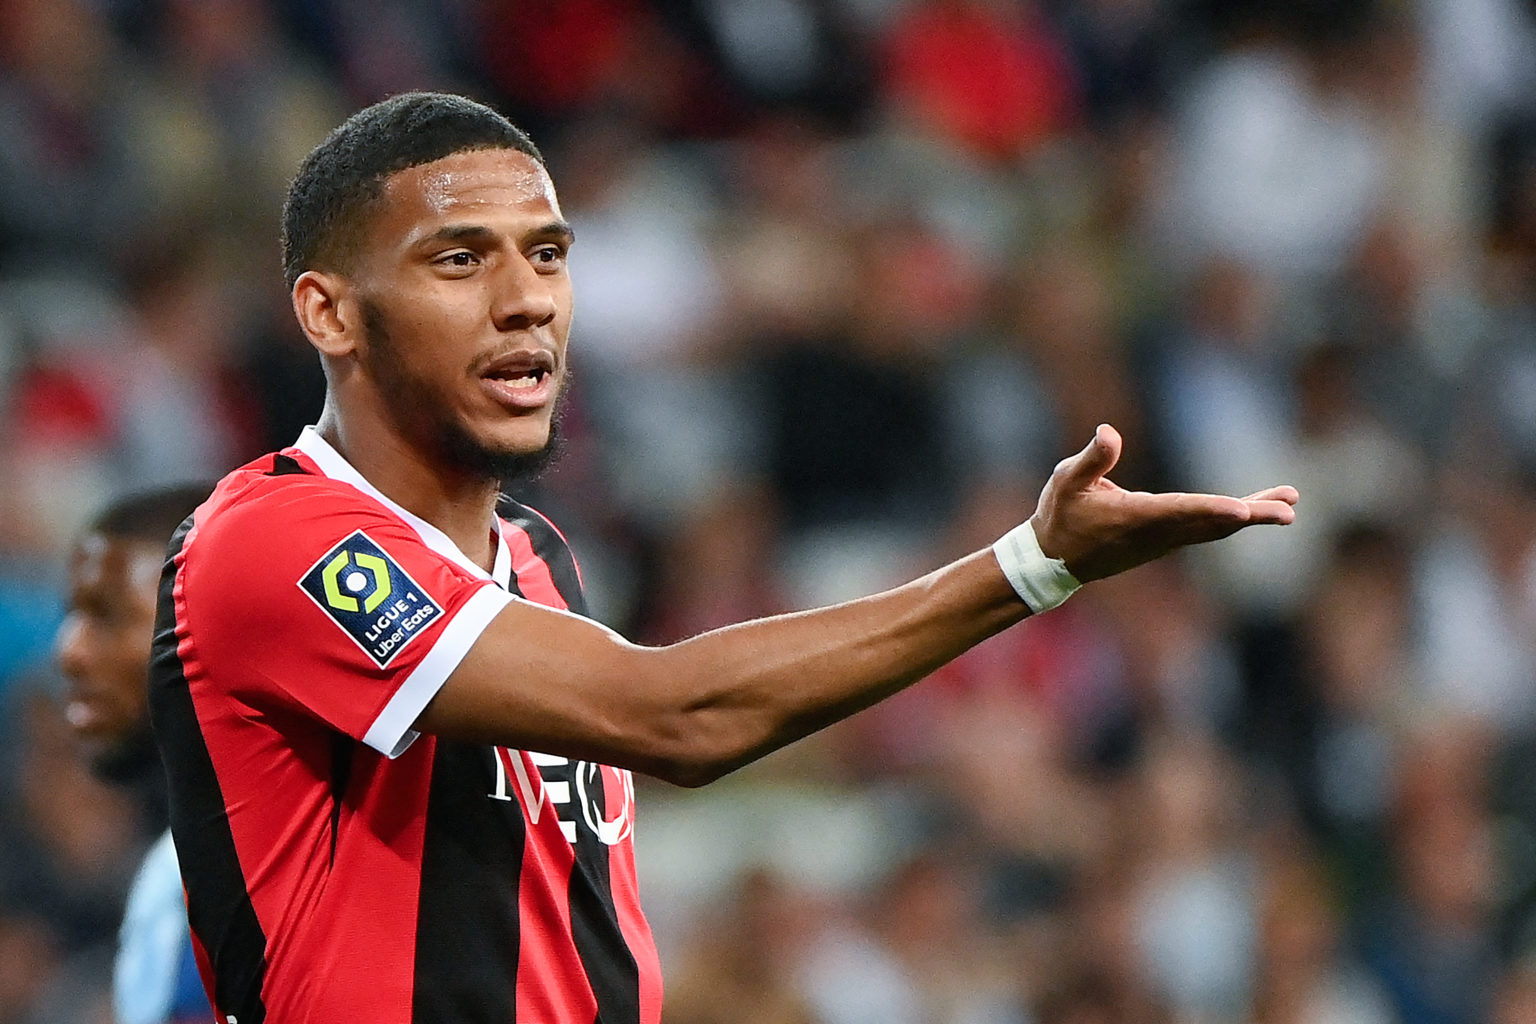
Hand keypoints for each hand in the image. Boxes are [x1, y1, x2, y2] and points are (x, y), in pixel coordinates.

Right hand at [1031, 424, 1297, 582]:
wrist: (1054, 561)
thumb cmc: (1060, 516)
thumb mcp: (1066, 481)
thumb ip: (1091, 459)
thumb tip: (1108, 432)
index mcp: (1135, 516)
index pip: (1180, 511)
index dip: (1212, 509)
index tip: (1244, 511)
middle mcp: (1157, 532)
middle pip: (1212, 523)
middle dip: (1252, 514)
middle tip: (1288, 510)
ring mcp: (1165, 540)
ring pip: (1215, 527)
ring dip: (1252, 514)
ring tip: (1288, 503)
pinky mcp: (1166, 540)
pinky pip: (1207, 530)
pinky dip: (1233, 518)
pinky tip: (1253, 509)